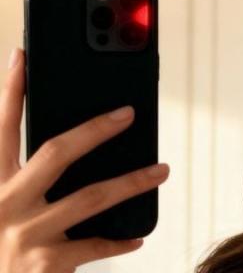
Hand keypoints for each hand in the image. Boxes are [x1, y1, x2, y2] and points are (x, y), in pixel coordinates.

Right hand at [0, 47, 169, 271]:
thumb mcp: (1, 206)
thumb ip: (24, 177)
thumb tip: (74, 142)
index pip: (3, 128)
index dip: (10, 90)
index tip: (23, 55)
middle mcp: (6, 203)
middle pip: (55, 152)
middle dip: (95, 129)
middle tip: (129, 114)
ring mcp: (25, 234)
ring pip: (91, 196)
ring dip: (132, 181)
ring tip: (162, 170)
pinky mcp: (45, 265)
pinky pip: (95, 245)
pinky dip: (119, 240)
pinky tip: (138, 236)